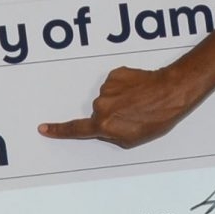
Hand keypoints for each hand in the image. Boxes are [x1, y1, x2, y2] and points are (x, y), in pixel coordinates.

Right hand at [40, 64, 200, 148]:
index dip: (59, 130)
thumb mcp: (133, 139)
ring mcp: (107, 88)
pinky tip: (139, 90)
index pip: (76, 129)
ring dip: (121, 101)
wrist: (171, 92)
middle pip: (98, 113)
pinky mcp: (115, 75)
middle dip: (112, 115)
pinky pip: (115, 84)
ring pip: (108, 98)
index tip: (44, 128)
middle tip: (133, 115)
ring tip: (140, 103)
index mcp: (104, 124)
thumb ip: (112, 136)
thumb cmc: (157, 118)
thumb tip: (105, 128)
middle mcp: (102, 106)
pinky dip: (125, 87)